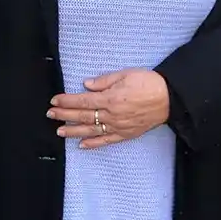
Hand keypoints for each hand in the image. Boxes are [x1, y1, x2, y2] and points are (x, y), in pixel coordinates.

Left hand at [49, 69, 170, 148]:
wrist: (169, 98)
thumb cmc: (149, 83)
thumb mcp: (125, 74)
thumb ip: (104, 81)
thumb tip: (86, 85)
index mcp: (110, 98)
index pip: (82, 100)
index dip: (66, 101)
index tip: (54, 101)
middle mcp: (111, 115)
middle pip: (83, 116)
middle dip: (64, 115)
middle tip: (50, 115)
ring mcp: (118, 126)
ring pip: (91, 131)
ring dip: (73, 131)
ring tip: (60, 131)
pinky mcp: (125, 134)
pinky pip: (106, 141)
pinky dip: (93, 143)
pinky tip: (81, 145)